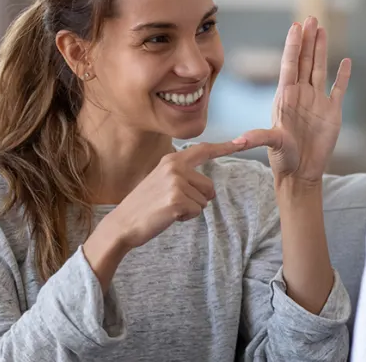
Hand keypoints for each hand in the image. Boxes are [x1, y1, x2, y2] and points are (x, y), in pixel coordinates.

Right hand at [103, 140, 249, 248]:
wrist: (123, 224)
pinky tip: (169, 216)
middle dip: (197, 199)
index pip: (203, 151)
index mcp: (172, 160)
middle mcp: (175, 167)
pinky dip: (186, 218)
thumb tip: (209, 188)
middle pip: (209, 187)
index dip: (224, 147)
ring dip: (190, 209)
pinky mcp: (177, 199)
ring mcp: (176, 182)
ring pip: (204, 201)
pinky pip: (197, 211)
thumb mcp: (161, 180)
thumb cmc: (145, 205)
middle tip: (172, 203)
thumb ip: (183, 175)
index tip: (243, 142)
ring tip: (168, 208)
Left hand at [241, 17, 351, 184]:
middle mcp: (301, 94)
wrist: (301, 173)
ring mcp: (317, 101)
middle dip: (308, 39)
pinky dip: (343, 76)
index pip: (289, 65)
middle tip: (311, 18)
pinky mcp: (332, 112)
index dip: (293, 45)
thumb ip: (258, 138)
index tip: (295, 26)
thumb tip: (238, 140)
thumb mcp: (271, 145)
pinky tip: (346, 61)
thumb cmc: (283, 160)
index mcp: (286, 97)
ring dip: (321, 49)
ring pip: (319, 68)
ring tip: (322, 29)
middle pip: (304, 60)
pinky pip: (338, 89)